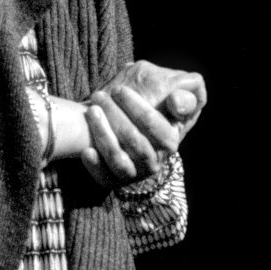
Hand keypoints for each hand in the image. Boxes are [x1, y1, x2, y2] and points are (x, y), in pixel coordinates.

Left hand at [80, 60, 206, 186]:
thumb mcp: (170, 96)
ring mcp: (135, 172)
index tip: (119, 89)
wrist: (119, 123)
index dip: (138, 108)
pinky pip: (106, 178)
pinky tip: (86, 151)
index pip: (158, 128)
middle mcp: (155, 160)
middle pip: (136, 142)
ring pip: (120, 160)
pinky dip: (96, 165)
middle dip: (116, 116)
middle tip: (99, 96)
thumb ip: (184, 94)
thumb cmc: (146, 104)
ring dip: (103, 134)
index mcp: (171, 139)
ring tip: (91, 112)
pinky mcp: (115, 180)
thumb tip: (176, 101)